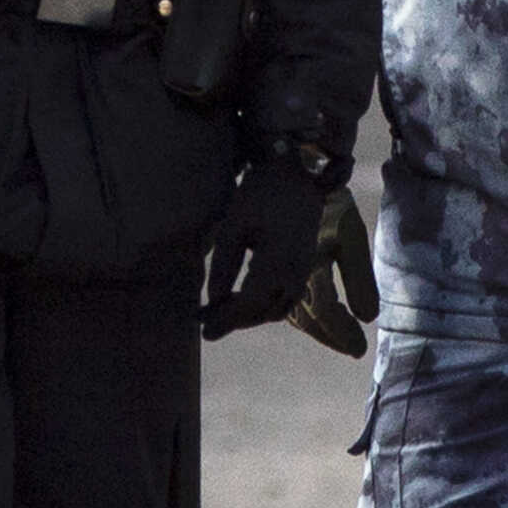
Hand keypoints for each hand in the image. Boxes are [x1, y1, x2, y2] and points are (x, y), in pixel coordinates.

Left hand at [200, 156, 329, 339]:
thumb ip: (223, 265)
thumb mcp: (233, 226)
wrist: (295, 178)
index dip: (226, 319)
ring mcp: (303, 272)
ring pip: (275, 310)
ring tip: (217, 314)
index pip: (250, 303)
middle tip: (204, 324)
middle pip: (263, 312)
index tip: (204, 328)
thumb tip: (213, 300)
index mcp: (278, 261)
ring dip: (248, 316)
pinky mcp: (303, 269)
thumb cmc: (260, 197)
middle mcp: (296, 272)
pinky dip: (262, 306)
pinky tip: (239, 301)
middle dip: (234, 321)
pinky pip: (284, 300)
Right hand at [284, 187, 381, 357]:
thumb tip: (369, 317)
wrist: (293, 174)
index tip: (360, 349)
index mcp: (308, 266)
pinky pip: (282, 298)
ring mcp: (273, 270)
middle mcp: (287, 273)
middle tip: (353, 349)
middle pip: (306, 318)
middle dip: (330, 336)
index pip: (324, 312)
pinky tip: (314, 317)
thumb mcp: (350, 235)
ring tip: (339, 338)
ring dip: (315, 328)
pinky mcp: (266, 265)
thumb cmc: (330, 203)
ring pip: (290, 312)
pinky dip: (300, 312)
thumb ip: (359, 279)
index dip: (342, 333)